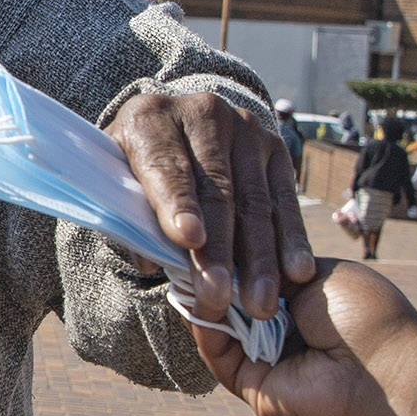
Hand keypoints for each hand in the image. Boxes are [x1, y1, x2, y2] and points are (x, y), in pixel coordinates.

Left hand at [106, 89, 314, 323]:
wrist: (178, 125)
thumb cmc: (138, 167)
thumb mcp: (119, 181)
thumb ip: (128, 216)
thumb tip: (152, 260)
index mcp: (150, 118)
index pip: (166, 167)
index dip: (178, 204)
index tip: (189, 240)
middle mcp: (202, 114)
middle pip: (216, 190)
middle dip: (219, 249)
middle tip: (219, 297)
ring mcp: (245, 127)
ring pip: (255, 201)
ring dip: (259, 258)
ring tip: (259, 302)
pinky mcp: (276, 146)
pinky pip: (285, 199)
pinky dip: (292, 239)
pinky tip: (297, 273)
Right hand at [190, 258, 416, 415]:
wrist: (385, 372)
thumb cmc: (366, 316)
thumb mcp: (316, 273)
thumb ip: (271, 267)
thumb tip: (230, 261)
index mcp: (303, 303)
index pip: (255, 275)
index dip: (233, 253)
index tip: (209, 226)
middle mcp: (280, 331)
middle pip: (232, 297)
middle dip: (212, 269)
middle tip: (188, 239)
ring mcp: (262, 358)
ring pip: (218, 322)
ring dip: (206, 292)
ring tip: (193, 262)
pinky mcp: (248, 384)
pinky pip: (215, 350)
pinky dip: (204, 322)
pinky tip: (201, 293)